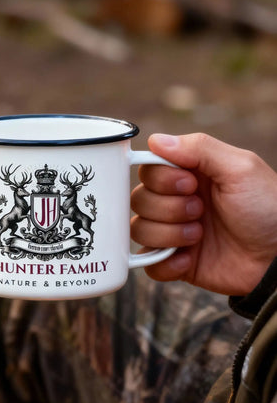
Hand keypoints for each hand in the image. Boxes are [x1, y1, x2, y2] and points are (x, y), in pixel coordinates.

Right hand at [130, 133, 276, 295]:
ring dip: (169, 234)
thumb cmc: (268, 209)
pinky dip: (163, 263)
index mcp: (189, 176)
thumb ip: (199, 148)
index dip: (160, 179)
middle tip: (200, 211)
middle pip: (138, 199)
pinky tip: (188, 260)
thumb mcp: (241, 168)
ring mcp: (173, 232)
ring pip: (138, 230)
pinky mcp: (174, 262)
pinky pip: (146, 263)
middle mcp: (176, 202)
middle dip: (168, 208)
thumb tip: (155, 140)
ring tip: (200, 236)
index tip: (189, 184)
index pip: (148, 170)